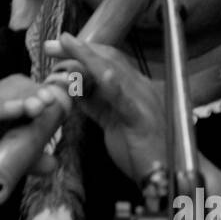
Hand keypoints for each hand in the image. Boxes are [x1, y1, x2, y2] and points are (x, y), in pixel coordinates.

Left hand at [45, 34, 166, 185]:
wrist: (170, 174)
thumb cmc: (142, 152)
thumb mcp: (113, 123)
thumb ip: (97, 104)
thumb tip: (75, 88)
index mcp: (134, 89)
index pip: (107, 61)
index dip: (82, 50)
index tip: (56, 46)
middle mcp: (140, 89)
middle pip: (107, 59)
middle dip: (78, 49)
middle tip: (50, 45)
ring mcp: (142, 102)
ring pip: (113, 72)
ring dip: (87, 57)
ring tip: (66, 45)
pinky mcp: (142, 121)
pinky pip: (125, 101)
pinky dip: (113, 87)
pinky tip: (102, 75)